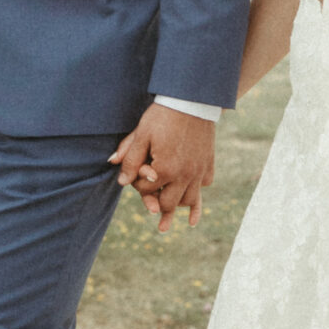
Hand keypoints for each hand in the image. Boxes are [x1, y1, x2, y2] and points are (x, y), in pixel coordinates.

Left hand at [106, 106, 216, 231]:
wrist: (191, 101)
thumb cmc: (162, 116)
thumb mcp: (141, 135)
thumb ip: (130, 159)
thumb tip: (121, 182)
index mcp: (165, 170)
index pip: (147, 190)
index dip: (138, 186)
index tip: (136, 176)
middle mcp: (184, 175)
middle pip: (170, 203)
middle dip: (160, 209)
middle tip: (161, 227)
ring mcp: (198, 171)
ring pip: (189, 200)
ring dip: (180, 208)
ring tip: (172, 221)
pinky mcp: (207, 164)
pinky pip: (203, 187)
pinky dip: (198, 197)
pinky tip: (194, 208)